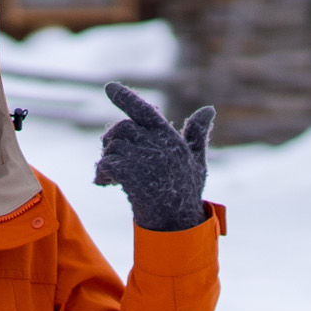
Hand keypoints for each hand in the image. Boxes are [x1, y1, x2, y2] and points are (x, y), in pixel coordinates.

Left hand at [91, 83, 214, 231]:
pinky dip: (101, 173)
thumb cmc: (186, 192)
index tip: (109, 86)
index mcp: (169, 137)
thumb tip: (208, 109)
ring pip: (112, 147)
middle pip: (121, 128)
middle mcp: (157, 144)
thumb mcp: (196, 161)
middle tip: (111, 157)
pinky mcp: (131, 175)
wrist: (178, 224)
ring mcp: (144, 159)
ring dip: (107, 160)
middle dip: (112, 140)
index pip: (144, 110)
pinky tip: (105, 183)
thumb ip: (197, 135)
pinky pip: (106, 164)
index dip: (126, 97)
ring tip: (112, 176)